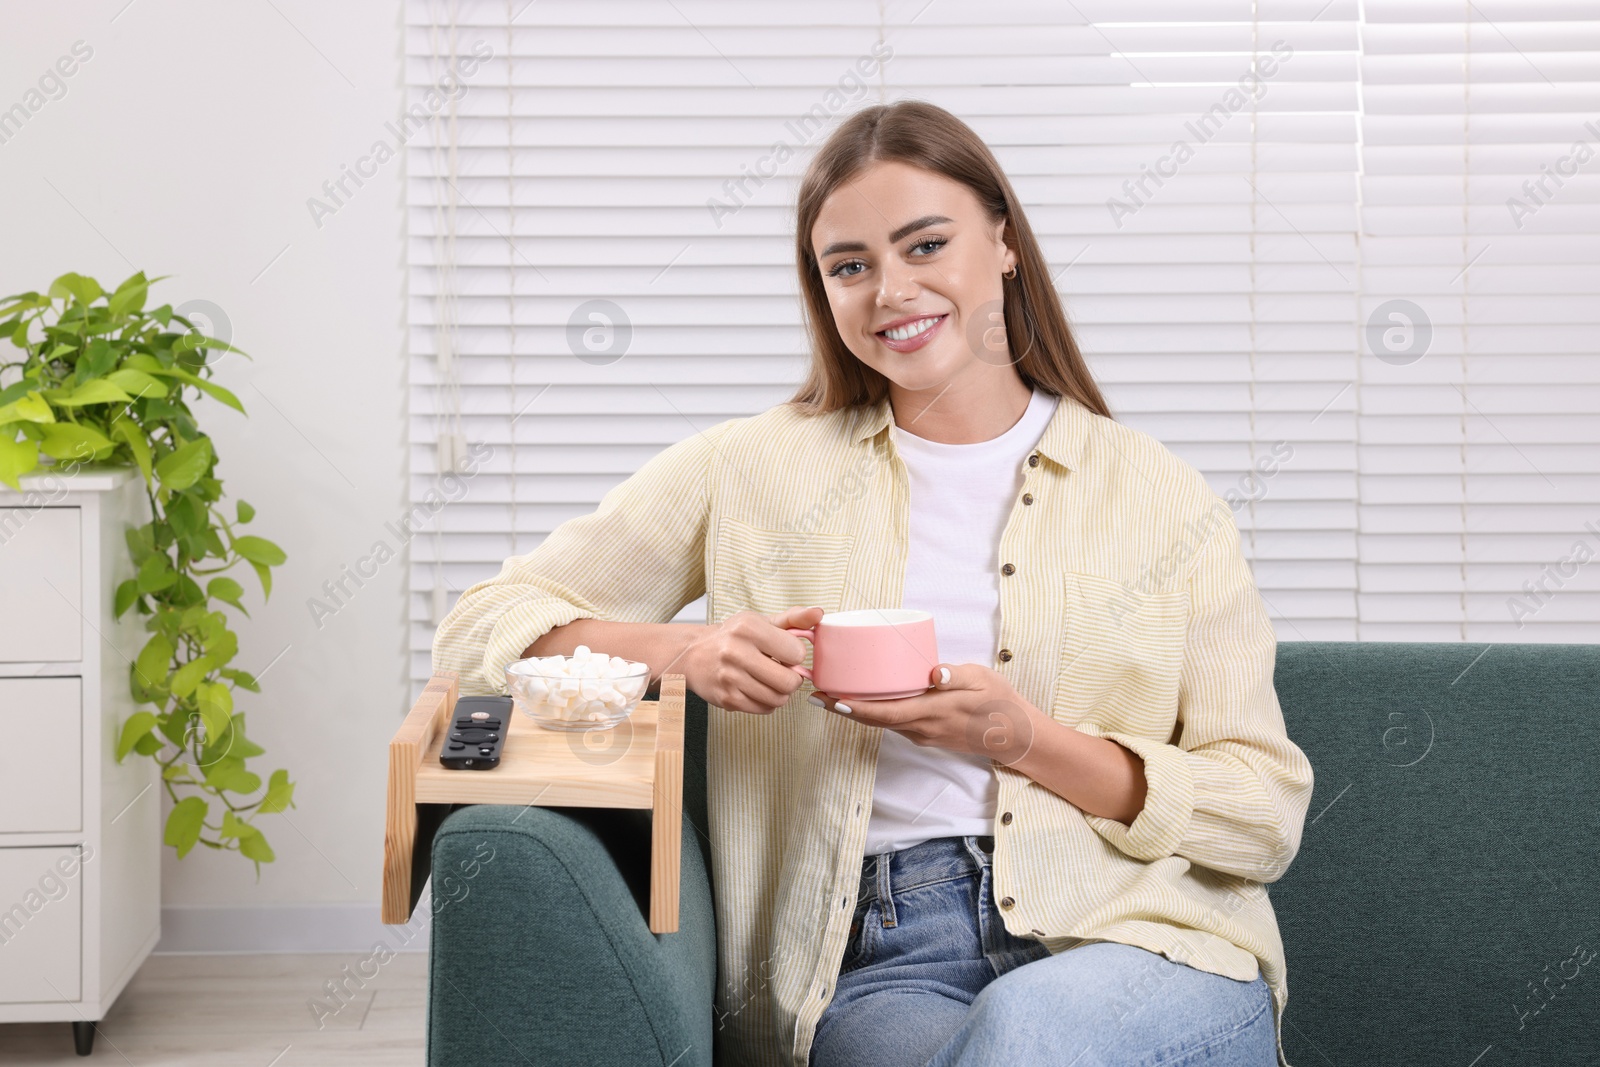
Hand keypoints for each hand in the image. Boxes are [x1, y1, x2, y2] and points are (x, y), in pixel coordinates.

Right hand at [679, 605, 824, 715]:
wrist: (694, 654)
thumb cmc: (732, 636)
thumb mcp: (761, 621)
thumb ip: (793, 618)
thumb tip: (819, 613)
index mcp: (749, 628)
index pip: (796, 652)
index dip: (796, 655)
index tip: (786, 652)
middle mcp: (736, 652)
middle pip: (788, 681)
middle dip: (792, 679)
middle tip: (783, 671)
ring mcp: (730, 678)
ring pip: (777, 699)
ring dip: (780, 692)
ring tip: (770, 680)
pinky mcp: (726, 698)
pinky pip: (763, 709)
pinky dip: (767, 702)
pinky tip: (758, 689)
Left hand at [810, 663, 1042, 765]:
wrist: (1016, 738)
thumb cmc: (1000, 704)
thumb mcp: (982, 680)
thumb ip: (956, 676)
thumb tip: (933, 672)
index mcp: (932, 712)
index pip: (882, 712)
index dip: (851, 707)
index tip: (827, 697)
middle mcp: (922, 728)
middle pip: (874, 719)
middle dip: (844, 707)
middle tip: (817, 692)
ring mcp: (924, 734)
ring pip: (883, 722)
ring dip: (858, 710)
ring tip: (834, 691)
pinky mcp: (927, 734)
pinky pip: (895, 722)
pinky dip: (876, 711)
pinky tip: (869, 697)